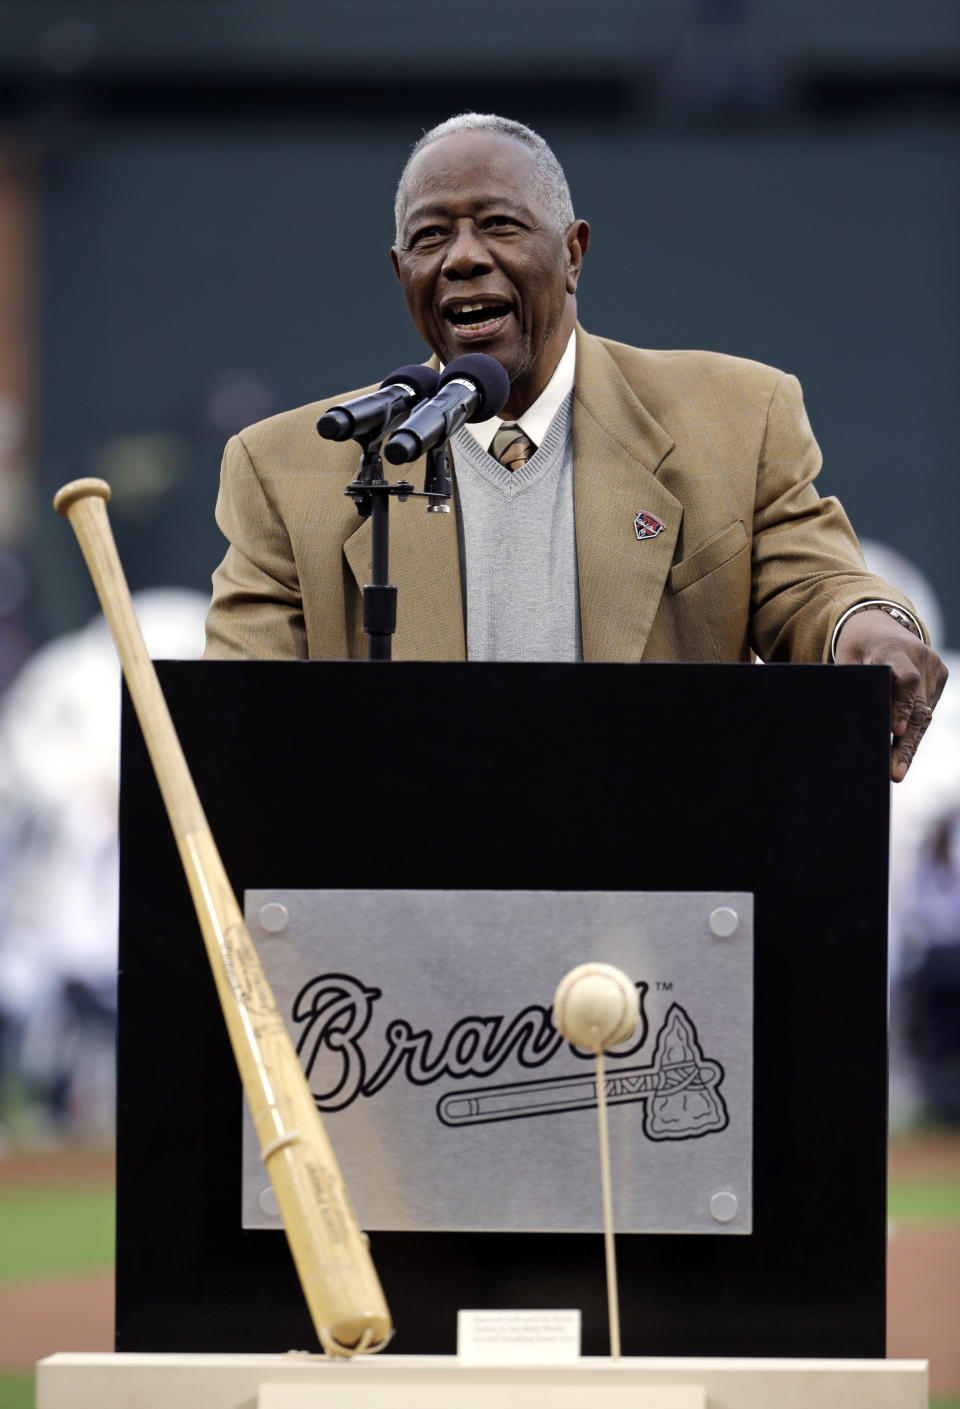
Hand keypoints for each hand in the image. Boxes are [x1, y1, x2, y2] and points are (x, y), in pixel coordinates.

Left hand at [834, 612, 947, 781]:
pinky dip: (916, 730)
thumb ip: (853, 685)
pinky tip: (903, 753)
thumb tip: (850, 723)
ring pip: (926, 713)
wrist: (878, 623)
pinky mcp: (940, 675)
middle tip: (894, 772)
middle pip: (918, 706)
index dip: (903, 707)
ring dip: (911, 744)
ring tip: (897, 771)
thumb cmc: (856, 647)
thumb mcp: (846, 659)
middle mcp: (920, 657)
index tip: (895, 732)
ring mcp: (934, 666)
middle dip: (905, 743)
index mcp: (894, 650)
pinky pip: (929, 708)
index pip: (906, 680)